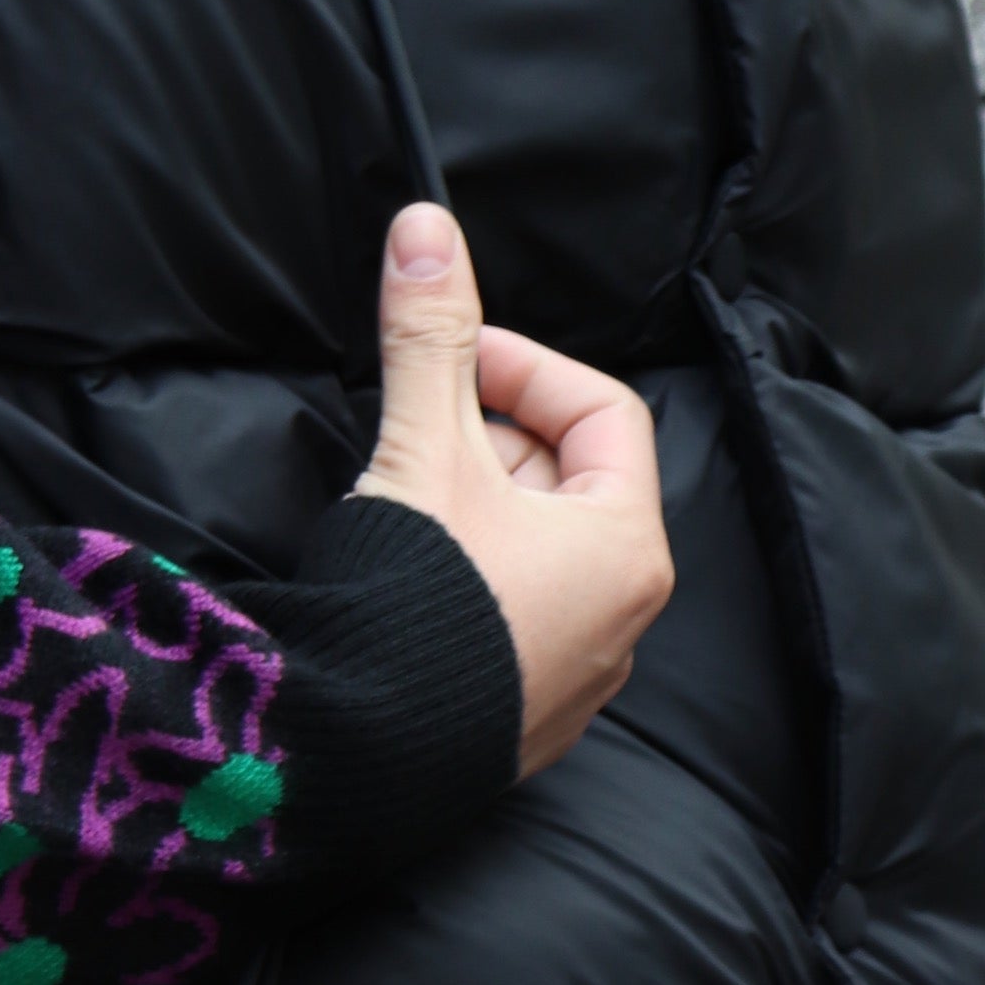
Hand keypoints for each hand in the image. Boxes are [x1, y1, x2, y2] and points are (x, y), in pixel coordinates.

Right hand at [352, 202, 672, 776]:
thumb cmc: (414, 607)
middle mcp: (622, 621)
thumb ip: (429, 338)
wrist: (356, 759)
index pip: (603, 411)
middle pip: (570, 483)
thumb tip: (426, 226)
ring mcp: (575, 681)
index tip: (454, 362)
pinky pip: (510, 621)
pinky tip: (407, 584)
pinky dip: (468, 581)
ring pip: (536, 554)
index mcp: (628, 548)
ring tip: (403, 509)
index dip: (526, 366)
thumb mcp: (421, 450)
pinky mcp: (522, 724)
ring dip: (473, 512)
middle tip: (416, 437)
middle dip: (491, 441)